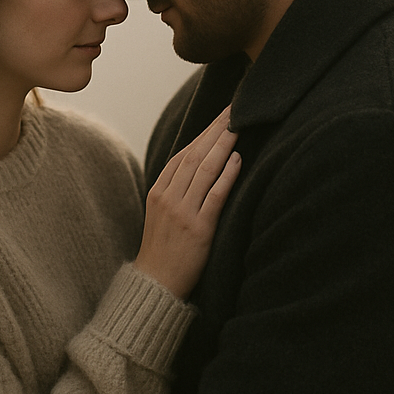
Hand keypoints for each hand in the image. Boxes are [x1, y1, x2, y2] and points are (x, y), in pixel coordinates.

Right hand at [134, 106, 240, 298]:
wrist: (155, 284)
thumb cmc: (162, 250)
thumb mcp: (160, 215)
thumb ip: (174, 191)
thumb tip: (196, 167)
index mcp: (158, 192)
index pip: (182, 154)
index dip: (202, 133)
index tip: (219, 117)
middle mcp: (168, 198)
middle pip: (194, 155)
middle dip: (215, 130)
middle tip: (233, 110)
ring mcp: (183, 213)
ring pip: (204, 170)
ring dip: (223, 145)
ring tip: (238, 126)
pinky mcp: (199, 229)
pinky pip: (215, 195)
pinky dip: (227, 175)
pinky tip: (238, 159)